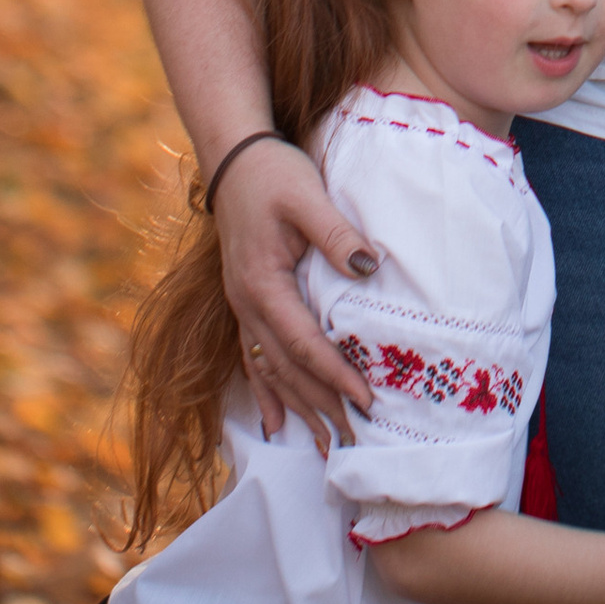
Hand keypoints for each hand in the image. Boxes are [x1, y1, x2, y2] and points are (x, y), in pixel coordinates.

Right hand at [214, 137, 377, 444]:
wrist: (234, 157)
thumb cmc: (273, 173)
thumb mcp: (307, 197)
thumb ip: (337, 235)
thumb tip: (371, 268)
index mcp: (263, 283)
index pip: (304, 343)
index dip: (335, 375)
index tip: (366, 400)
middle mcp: (248, 303)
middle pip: (286, 368)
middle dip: (320, 406)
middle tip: (355, 442)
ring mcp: (243, 305)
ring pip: (270, 370)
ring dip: (297, 409)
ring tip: (322, 447)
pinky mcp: (245, 300)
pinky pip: (253, 357)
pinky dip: (266, 393)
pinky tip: (273, 424)